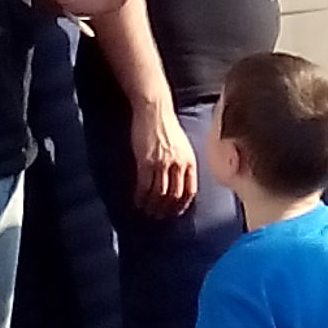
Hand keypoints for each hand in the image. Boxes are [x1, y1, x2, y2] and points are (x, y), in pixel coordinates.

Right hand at [130, 100, 196, 217]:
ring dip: (152, 206)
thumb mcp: (183, 146)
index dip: (182, 205)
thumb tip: (180, 181)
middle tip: (158, 216)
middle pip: (174, 195)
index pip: (190, 191)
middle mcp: (178, 165)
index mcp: (190, 161)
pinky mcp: (146, 162)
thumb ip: (183, 163)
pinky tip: (137, 201)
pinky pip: (144, 186)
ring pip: (158, 194)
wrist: (155, 110)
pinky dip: (141, 197)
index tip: (175, 212)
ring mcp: (162, 164)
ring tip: (146, 211)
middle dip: (166, 209)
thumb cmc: (168, 126)